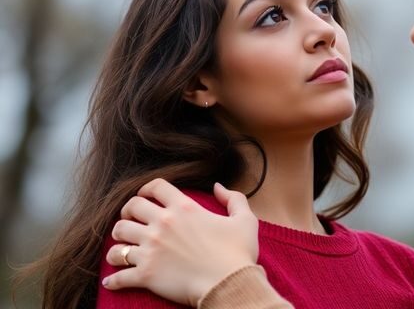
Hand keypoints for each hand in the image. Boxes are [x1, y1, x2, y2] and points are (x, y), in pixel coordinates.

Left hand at [102, 179, 258, 306]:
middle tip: (130, 220)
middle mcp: (163, 224)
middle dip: (127, 213)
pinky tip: (111, 281)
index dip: (146, 189)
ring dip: (118, 242)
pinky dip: (113, 279)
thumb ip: (233, 198)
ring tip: (121, 248)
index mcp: (184, 208)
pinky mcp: (145, 274)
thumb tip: (218, 187)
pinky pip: (118, 275)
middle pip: (130, 208)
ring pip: (118, 237)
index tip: (145, 196)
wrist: (230, 285)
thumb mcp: (244, 220)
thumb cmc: (238, 253)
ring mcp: (151, 249)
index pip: (156, 187)